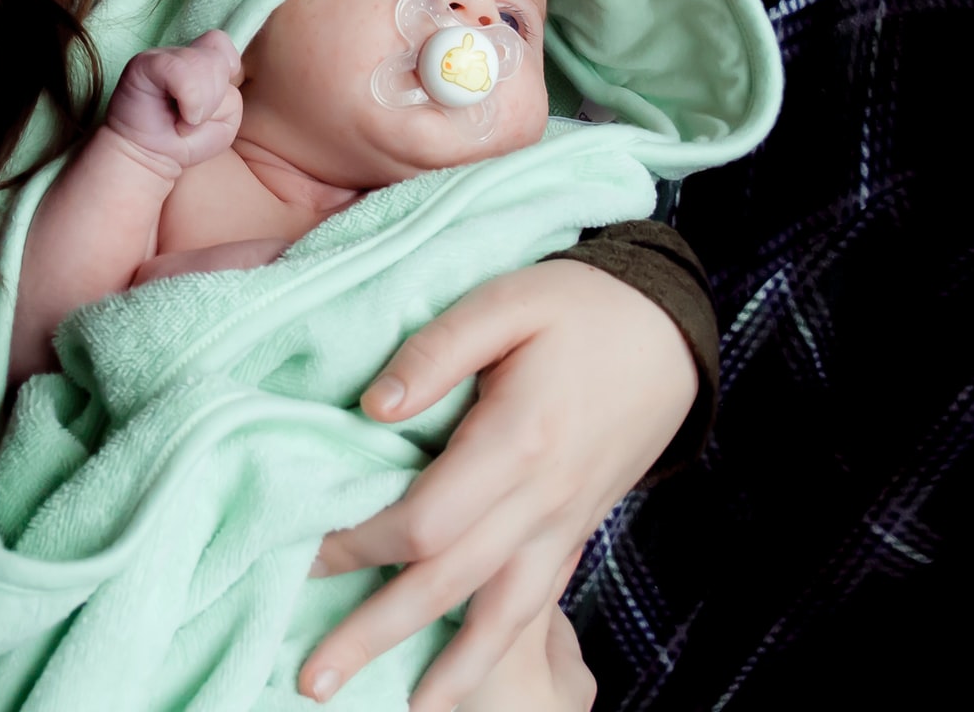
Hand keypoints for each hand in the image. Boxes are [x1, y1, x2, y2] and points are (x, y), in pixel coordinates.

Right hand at [103, 30, 243, 175]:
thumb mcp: (224, 122)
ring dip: (201, 103)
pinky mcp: (144, 63)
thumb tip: (219, 79)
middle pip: (218, 59)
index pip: (221, 43)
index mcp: (200, 61)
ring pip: (203, 64)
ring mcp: (160, 55)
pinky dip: (189, 100)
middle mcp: (180, 54)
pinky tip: (178, 116)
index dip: (226, 70)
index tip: (212, 102)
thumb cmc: (185, 141)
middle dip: (215, 99)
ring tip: (183, 119)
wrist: (148, 157)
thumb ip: (232, 97)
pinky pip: (180, 71)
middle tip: (193, 117)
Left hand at [300, 259, 695, 710]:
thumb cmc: (579, 307)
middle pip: (449, 584)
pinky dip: (497, 651)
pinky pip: (534, 607)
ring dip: (447, 670)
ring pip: (500, 615)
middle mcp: (541, 499)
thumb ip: (435, 352)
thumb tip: (369, 409)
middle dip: (377, 633)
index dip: (361, 543)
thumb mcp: (505, 303)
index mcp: (518, 439)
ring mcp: (561, 524)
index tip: (303, 550)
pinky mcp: (572, 532)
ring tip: (400, 709)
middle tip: (312, 679)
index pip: (426, 519)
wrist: (670, 334)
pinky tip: (462, 682)